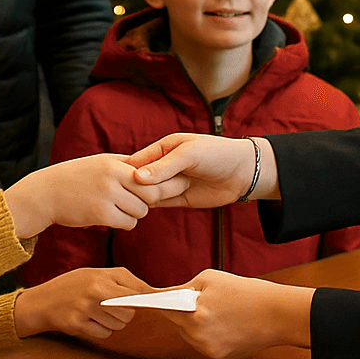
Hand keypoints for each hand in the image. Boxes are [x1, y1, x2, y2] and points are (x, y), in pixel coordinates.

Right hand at [5, 154, 163, 238]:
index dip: (154, 185)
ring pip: (140, 211)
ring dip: (133, 214)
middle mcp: (112, 177)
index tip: (147, 192)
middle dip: (147, 202)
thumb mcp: (100, 162)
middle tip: (134, 202)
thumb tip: (156, 168)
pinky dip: (124, 223)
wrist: (46, 193)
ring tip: (118, 209)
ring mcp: (106, 195)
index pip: (151, 175)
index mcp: (114, 163)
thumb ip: (126, 164)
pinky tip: (112, 218)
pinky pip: (128, 223)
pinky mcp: (100, 214)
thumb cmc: (76, 177)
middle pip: (150, 194)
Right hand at [13, 267, 152, 340]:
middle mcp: (94, 291)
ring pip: (119, 324)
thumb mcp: (94, 274)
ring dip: (113, 322)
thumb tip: (149, 293)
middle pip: (130, 310)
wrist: (41, 301)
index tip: (156, 302)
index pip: (136, 288)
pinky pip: (105, 333)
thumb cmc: (72, 285)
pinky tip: (89, 321)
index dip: (147, 297)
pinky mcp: (78, 325)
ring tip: (97, 312)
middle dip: (126, 312)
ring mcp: (85, 309)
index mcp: (101, 275)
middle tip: (112, 306)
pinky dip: (101, 330)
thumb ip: (120, 281)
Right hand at [128, 134, 277, 207]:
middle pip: (141, 178)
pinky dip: (152, 207)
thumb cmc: (218, 154)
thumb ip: (164, 166)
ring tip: (133, 204)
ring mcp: (172, 182)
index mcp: (164, 148)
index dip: (126, 172)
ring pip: (149, 192)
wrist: (245, 171)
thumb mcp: (189, 155)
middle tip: (124, 196)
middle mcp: (165, 165)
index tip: (115, 183)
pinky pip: (161, 203)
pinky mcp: (180, 198)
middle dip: (133, 187)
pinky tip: (141, 210)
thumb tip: (137, 178)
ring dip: (142, 198)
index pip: (138, 160)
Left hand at [159, 269, 313, 358]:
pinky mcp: (220, 357)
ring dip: (192, 322)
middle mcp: (199, 336)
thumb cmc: (247, 292)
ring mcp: (209, 350)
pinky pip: (203, 342)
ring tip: (211, 308)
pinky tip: (221, 320)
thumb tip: (168, 295)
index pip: (164, 308)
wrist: (277, 313)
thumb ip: (185, 288)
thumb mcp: (210, 278)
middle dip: (179, 310)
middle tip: (191, 297)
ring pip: (189, 333)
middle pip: (176, 322)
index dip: (152, 302)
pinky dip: (206, 332)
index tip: (136, 301)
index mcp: (195, 314)